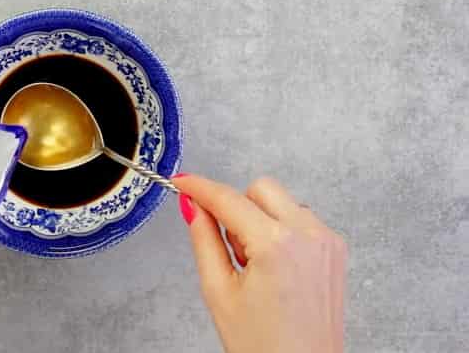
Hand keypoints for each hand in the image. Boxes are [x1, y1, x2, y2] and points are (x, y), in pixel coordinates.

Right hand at [173, 175, 346, 352]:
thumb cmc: (265, 347)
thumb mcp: (218, 291)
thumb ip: (204, 240)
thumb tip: (194, 208)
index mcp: (277, 245)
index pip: (229, 199)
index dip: (200, 188)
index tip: (184, 182)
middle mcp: (309, 236)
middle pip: (260, 189)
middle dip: (237, 207)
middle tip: (228, 245)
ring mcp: (327, 241)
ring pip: (282, 202)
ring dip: (260, 220)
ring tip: (253, 264)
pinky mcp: (335, 250)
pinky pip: (300, 220)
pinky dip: (281, 231)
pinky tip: (274, 266)